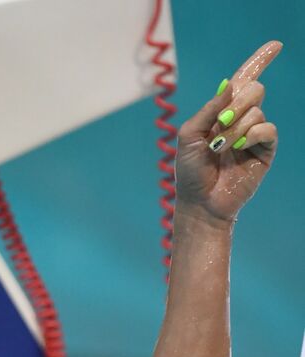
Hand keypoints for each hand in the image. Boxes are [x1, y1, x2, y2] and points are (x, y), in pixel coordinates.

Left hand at [175, 41, 281, 222]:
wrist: (200, 202)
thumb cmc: (191, 171)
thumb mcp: (189, 135)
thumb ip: (209, 108)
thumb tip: (230, 84)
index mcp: (222, 111)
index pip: (244, 80)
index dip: (260, 61)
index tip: (276, 45)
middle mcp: (241, 119)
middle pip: (253, 90)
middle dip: (236, 104)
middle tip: (220, 125)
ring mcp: (254, 135)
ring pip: (257, 111)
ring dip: (235, 129)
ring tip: (220, 149)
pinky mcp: (264, 151)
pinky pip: (267, 129)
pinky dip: (251, 136)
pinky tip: (238, 149)